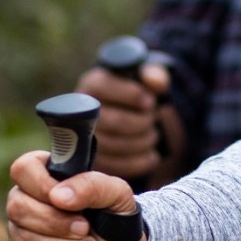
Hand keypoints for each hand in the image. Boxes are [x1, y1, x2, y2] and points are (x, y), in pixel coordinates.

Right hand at [6, 151, 147, 240]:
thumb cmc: (115, 219)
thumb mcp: (117, 196)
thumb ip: (92, 186)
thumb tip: (57, 195)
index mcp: (51, 175)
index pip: (25, 168)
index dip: (40, 185)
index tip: (65, 201)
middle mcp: (30, 199)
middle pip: (18, 206)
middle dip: (56, 223)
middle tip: (85, 229)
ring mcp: (22, 229)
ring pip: (21, 237)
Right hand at [76, 63, 172, 179]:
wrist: (127, 114)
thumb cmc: (135, 91)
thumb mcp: (144, 76)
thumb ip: (154, 73)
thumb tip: (157, 83)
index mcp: (93, 84)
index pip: (104, 88)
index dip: (132, 95)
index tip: (150, 102)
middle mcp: (82, 111)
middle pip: (115, 121)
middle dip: (143, 122)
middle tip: (153, 119)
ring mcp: (85, 139)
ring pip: (119, 145)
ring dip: (144, 141)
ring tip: (152, 134)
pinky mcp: (95, 162)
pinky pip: (120, 166)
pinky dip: (141, 161)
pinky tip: (151, 154)